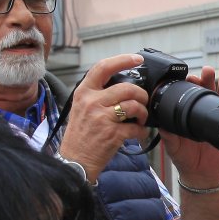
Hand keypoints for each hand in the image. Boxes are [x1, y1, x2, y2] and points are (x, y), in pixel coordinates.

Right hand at [57, 52, 152, 178]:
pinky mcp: (112, 134)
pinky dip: (142, 131)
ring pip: (134, 105)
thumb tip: (122, 84)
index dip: (123, 60)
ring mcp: (102, 117)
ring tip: (141, 119)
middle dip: (141, 94)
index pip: (103, 67)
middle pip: (127, 88)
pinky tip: (139, 133)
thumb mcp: (81, 108)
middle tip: (143, 101)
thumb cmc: (81, 135)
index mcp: (84, 92)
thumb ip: (97, 94)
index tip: (137, 59)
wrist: (75, 160)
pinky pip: (136, 127)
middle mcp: (91, 102)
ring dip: (143, 113)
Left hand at [161, 65, 218, 187]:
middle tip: (208, 70)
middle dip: (209, 78)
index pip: (191, 94)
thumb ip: (169, 137)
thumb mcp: (173, 148)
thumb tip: (163, 125)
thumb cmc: (184, 158)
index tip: (191, 77)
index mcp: (189, 113)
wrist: (200, 173)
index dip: (192, 84)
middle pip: (208, 90)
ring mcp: (218, 118)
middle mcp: (204, 112)